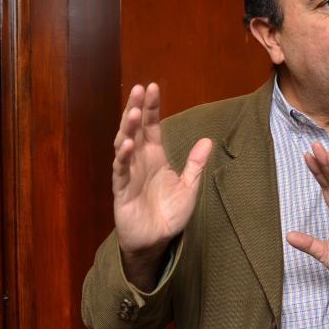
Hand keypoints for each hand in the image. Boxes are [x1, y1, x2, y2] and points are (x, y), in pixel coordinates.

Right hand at [112, 83, 211, 287]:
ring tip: (133, 112)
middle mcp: (140, 161)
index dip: (152, 108)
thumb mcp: (189, 187)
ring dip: (128, 128)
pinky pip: (121, 170)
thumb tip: (208, 140)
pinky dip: (124, 157)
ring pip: (124, 145)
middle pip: (136, 129)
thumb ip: (196, 164)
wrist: (157, 242)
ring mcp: (129, 174)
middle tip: (139, 89)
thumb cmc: (170, 214)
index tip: (152, 87)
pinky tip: (128, 144)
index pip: (152, 126)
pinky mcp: (122, 190)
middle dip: (136, 109)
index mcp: (156, 156)